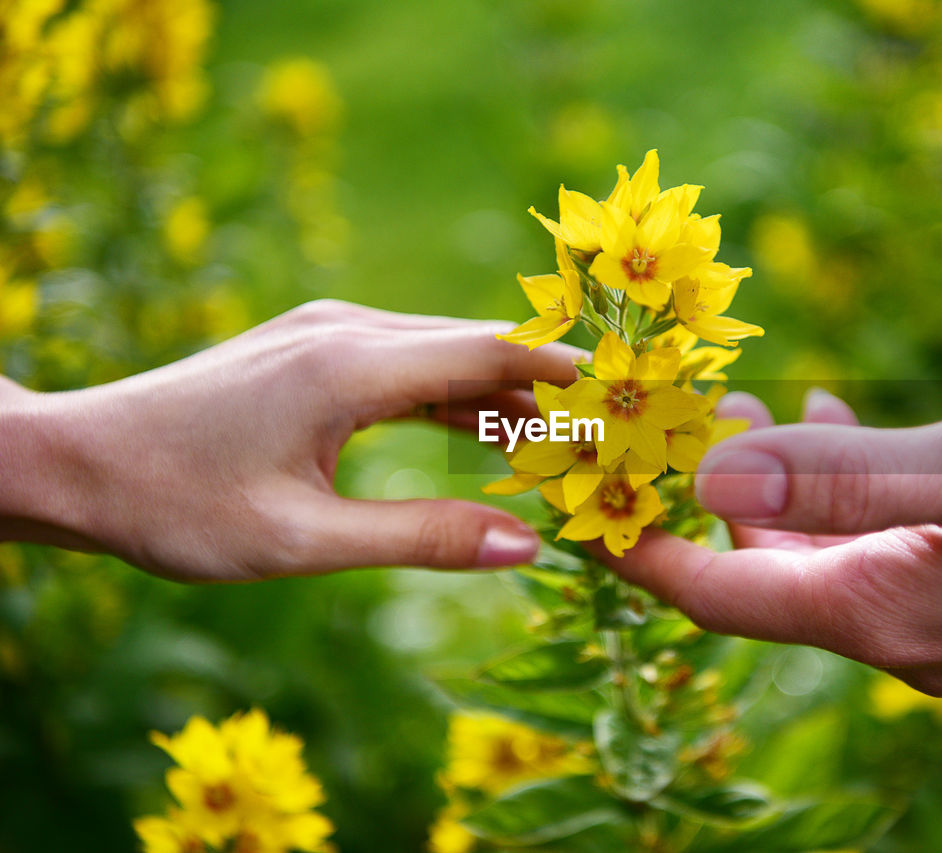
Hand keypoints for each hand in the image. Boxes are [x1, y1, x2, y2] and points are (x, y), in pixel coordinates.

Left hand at [0, 300, 577, 581]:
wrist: (74, 462)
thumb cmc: (178, 507)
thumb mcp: (303, 540)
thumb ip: (422, 539)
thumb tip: (529, 545)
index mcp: (349, 366)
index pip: (492, 352)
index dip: (572, 374)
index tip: (639, 394)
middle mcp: (348, 330)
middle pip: (481, 345)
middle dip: (555, 387)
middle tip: (623, 428)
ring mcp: (330, 333)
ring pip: (449, 354)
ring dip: (510, 395)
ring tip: (577, 439)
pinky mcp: (317, 349)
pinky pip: (412, 366)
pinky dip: (460, 398)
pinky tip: (496, 432)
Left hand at [601, 381, 941, 695]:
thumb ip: (846, 482)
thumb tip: (712, 484)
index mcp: (885, 613)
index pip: (718, 596)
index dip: (640, 546)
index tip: (581, 492)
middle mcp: (902, 635)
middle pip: (757, 578)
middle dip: (699, 502)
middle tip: (663, 416)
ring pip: (816, 559)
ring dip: (769, 491)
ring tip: (742, 406)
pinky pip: (876, 548)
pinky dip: (839, 492)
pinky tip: (836, 427)